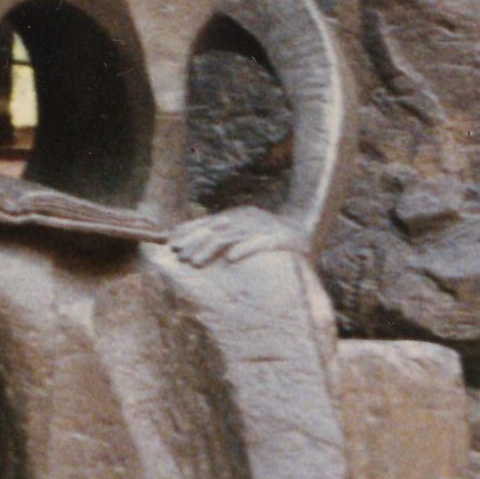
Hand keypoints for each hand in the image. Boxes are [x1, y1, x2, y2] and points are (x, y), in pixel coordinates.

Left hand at [170, 205, 298, 267]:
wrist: (308, 230)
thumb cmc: (272, 236)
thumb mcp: (246, 232)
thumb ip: (224, 236)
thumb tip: (192, 246)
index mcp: (239, 216)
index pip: (209, 222)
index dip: (189, 231)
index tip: (170, 242)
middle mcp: (249, 218)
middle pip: (216, 229)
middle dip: (194, 241)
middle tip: (177, 255)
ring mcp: (264, 227)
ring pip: (232, 237)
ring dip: (211, 249)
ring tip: (194, 262)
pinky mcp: (280, 240)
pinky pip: (261, 244)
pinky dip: (246, 249)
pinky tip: (232, 259)